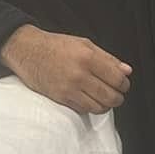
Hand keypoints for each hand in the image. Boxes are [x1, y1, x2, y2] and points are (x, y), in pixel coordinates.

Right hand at [0, 24, 131, 114]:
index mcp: (88, 57)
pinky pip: (84, 109)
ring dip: (105, 104)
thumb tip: (126, 70)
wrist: (28, 51)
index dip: (124, 84)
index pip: (117, 78)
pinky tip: (89, 99)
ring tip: (104, 97)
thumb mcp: (84, 44)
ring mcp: (70, 88)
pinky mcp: (61, 98)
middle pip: (110, 96)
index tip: (123, 84)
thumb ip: (107, 58)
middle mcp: (80, 74)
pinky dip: (91, 107)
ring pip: (99, 107)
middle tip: (116, 93)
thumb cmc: (56, 45)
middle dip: (118, 97)